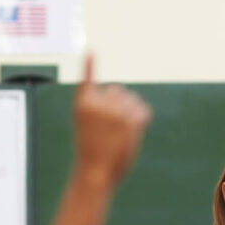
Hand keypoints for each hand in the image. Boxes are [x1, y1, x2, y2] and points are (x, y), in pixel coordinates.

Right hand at [73, 55, 151, 184]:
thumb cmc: (89, 153)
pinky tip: (142, 115)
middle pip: (118, 91)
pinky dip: (142, 114)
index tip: (92, 50)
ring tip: (120, 136)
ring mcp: (116, 110)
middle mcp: (98, 102)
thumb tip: (129, 100)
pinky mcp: (131, 121)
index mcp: (82, 102)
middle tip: (111, 130)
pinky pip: (142, 110)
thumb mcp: (87, 126)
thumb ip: (102, 110)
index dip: (92, 68)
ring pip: (132, 100)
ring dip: (131, 113)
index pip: (90, 80)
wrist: (94, 174)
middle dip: (119, 104)